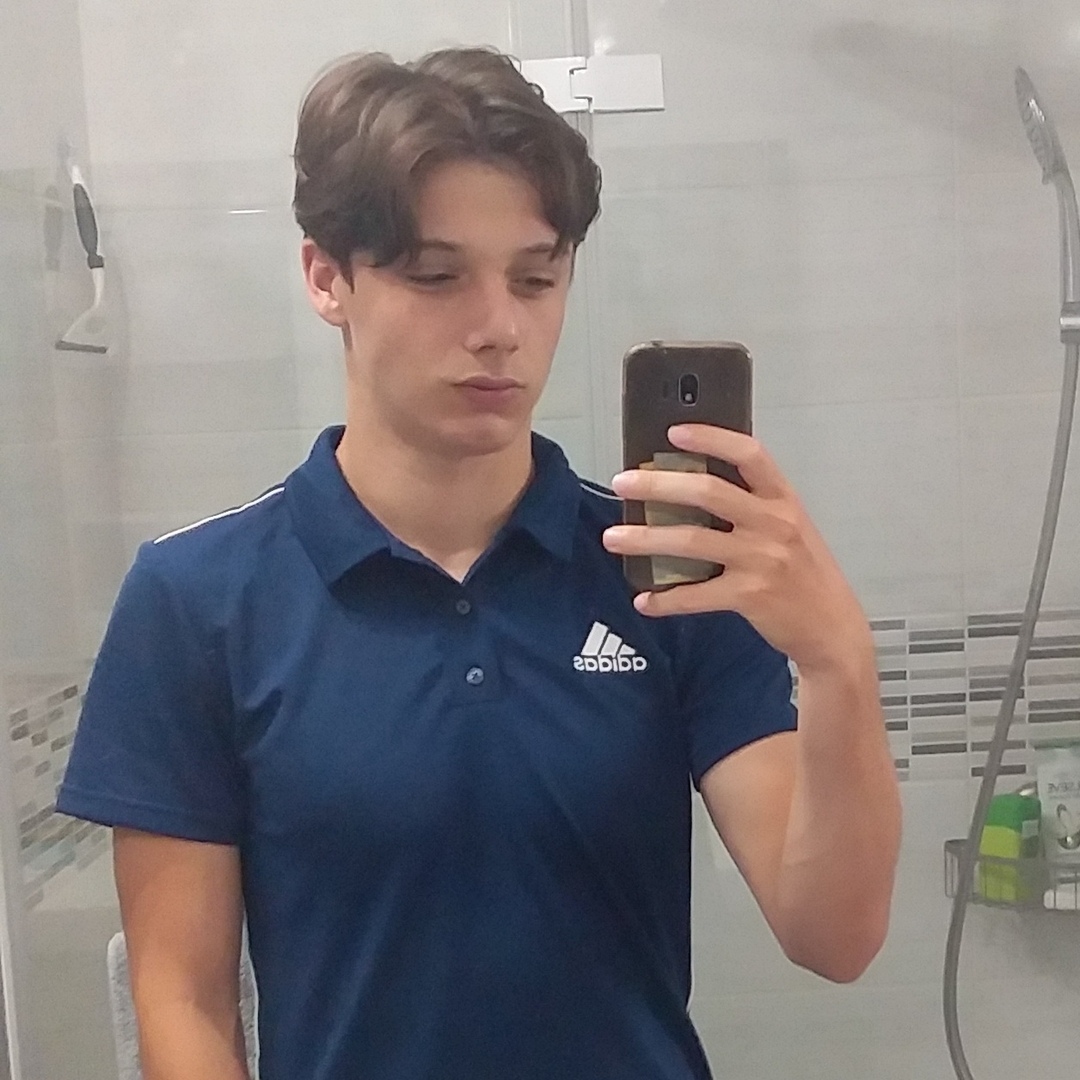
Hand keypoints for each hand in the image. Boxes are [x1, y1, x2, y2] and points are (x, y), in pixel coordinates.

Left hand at [602, 424, 871, 673]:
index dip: (712, 438)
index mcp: (782, 500)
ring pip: (692, 541)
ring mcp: (762, 560)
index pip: (750, 454)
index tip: (675, 431)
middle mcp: (773, 524)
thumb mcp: (789, 526)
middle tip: (622, 483)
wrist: (832, 626)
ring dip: (646, 539)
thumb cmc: (804, 572)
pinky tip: (644, 599)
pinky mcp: (750, 596)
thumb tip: (690, 485)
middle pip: (708, 492)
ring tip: (614, 538)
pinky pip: (696, 595)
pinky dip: (666, 599)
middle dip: (658, 485)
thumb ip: (752, 504)